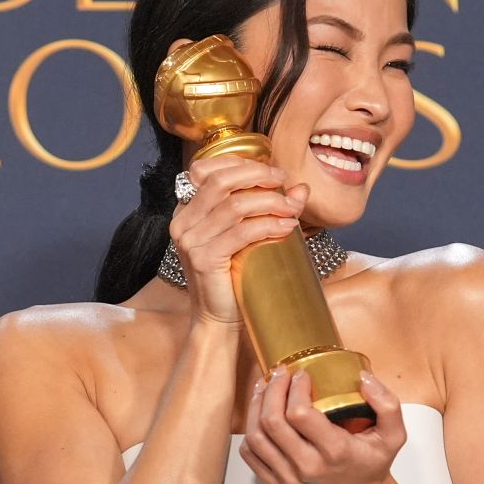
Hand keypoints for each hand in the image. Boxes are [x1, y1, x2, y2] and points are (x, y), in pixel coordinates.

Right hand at [167, 155, 309, 326]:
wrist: (218, 319)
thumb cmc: (233, 277)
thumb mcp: (249, 236)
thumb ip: (270, 208)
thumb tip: (301, 188)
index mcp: (187, 211)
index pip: (209, 171)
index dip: (244, 164)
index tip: (275, 173)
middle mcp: (183, 222)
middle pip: (221, 181)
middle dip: (259, 177)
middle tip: (285, 183)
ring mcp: (191, 241)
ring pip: (235, 205)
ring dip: (270, 202)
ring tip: (293, 210)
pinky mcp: (204, 259)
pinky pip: (241, 232)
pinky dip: (268, 225)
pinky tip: (286, 227)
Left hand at [238, 367, 406, 483]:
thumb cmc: (373, 465)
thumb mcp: (394, 435)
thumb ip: (387, 404)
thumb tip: (363, 378)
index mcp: (334, 451)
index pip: (299, 414)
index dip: (294, 388)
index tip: (301, 374)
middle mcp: (307, 467)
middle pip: (272, 422)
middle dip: (271, 390)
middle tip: (279, 374)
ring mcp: (288, 479)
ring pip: (255, 436)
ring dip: (256, 406)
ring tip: (265, 388)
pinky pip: (250, 454)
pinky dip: (250, 430)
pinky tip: (260, 413)